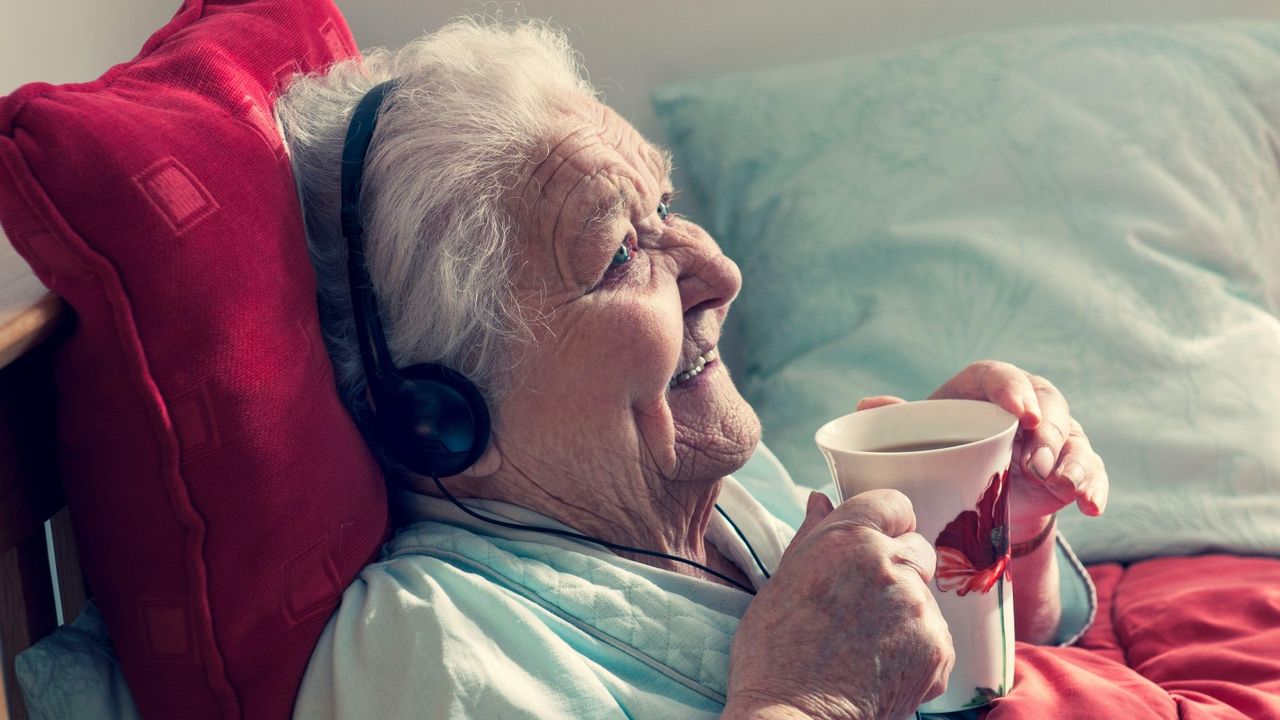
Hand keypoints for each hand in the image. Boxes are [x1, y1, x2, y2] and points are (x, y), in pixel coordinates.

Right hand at [724, 491, 953, 719]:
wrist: (792, 717)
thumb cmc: (774, 652)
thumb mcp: (782, 581)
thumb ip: (812, 535)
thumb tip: (820, 500)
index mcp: (849, 539)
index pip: (893, 503)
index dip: (884, 523)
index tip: (871, 544)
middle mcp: (892, 566)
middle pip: (916, 549)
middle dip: (896, 568)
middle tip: (860, 603)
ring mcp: (919, 610)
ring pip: (924, 596)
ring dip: (904, 611)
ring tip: (864, 643)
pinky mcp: (939, 650)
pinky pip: (935, 635)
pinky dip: (915, 648)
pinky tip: (880, 664)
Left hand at [857, 360, 1108, 542]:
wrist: (973, 498)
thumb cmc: (941, 454)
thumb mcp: (918, 438)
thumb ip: (897, 421)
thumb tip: (867, 405)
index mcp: (983, 389)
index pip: (1000, 376)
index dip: (1012, 389)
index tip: (1020, 412)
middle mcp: (1026, 404)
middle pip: (1047, 403)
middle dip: (1048, 430)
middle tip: (1037, 460)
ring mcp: (1054, 435)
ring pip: (1074, 438)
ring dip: (1073, 460)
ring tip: (1062, 484)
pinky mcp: (1073, 465)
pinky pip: (1092, 471)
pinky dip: (1094, 487)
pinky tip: (1090, 505)